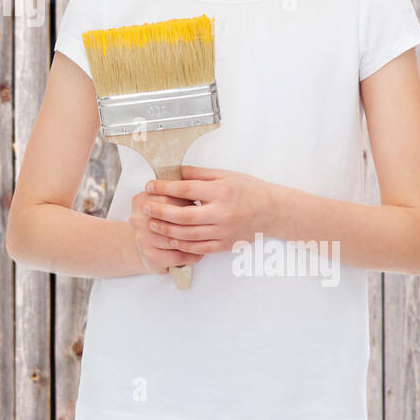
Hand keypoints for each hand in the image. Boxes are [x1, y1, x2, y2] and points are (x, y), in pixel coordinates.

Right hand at [126, 189, 204, 276]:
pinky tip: (199, 253)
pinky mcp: (150, 257)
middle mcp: (138, 219)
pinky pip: (178, 256)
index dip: (186, 200)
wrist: (136, 247)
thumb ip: (172, 195)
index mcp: (140, 201)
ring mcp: (143, 239)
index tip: (198, 203)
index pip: (167, 197)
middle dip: (191, 220)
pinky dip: (192, 255)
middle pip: (172, 217)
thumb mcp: (157, 203)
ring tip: (207, 237)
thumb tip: (197, 192)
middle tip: (206, 220)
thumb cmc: (154, 222)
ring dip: (195, 239)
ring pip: (177, 238)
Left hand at [141, 166, 272, 254]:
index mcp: (221, 191)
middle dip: (160, 211)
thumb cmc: (249, 189)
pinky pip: (201, 248)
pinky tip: (172, 239)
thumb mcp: (225, 175)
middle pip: (183, 215)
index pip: (186, 190)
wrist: (273, 211)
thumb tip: (175, 171)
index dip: (164, 188)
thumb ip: (199, 174)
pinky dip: (184, 245)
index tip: (150, 186)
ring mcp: (224, 231)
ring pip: (189, 234)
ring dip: (167, 230)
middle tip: (145, 207)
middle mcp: (222, 212)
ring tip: (152, 224)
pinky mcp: (226, 244)